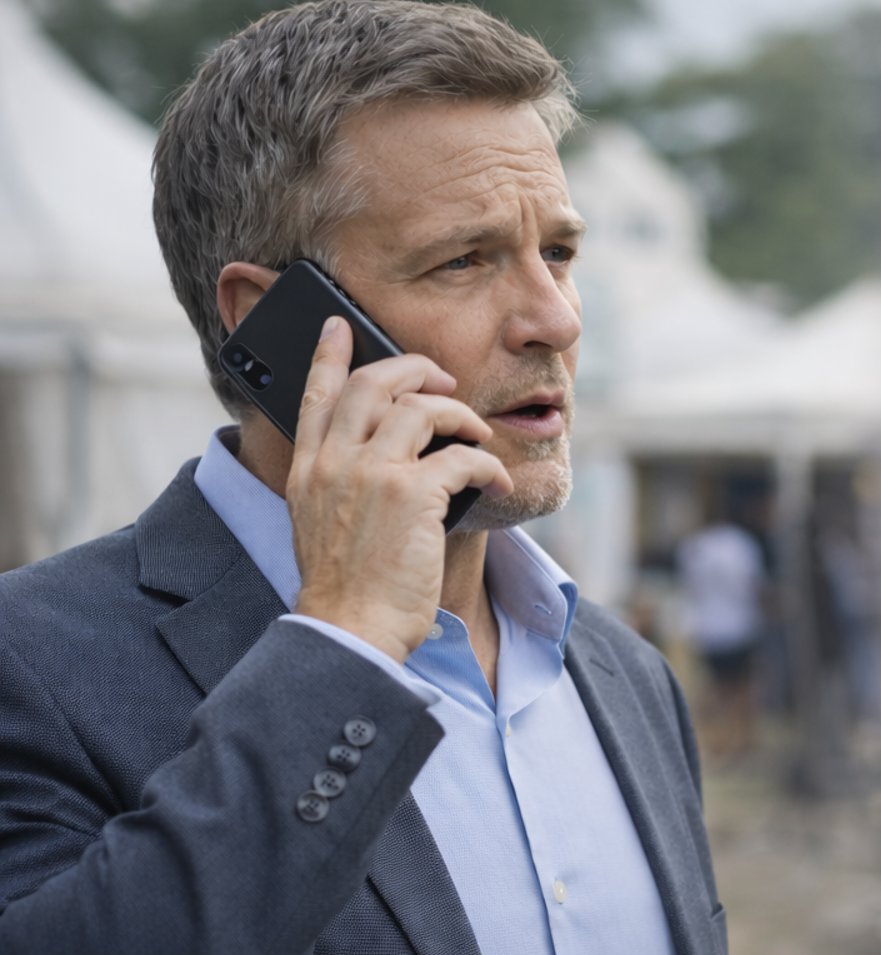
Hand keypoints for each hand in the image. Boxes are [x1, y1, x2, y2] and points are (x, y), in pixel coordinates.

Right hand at [287, 318, 510, 662]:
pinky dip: (490, 464)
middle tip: (443, 380)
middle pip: (372, 384)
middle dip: (414, 369)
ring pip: (422, 409)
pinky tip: (499, 480)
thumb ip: (340, 484)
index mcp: (308, 470)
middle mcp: (334, 463)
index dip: (329, 355)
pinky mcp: (412, 495)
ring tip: (479, 435)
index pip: (314, 395)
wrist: (351, 629)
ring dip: (462, 415)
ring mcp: (371, 475)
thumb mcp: (321, 525)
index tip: (338, 326)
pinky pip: (463, 456)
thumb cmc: (348, 588)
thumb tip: (381, 456)